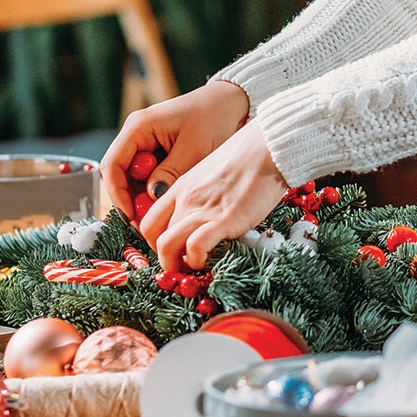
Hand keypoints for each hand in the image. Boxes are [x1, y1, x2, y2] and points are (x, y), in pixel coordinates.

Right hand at [100, 81, 248, 221]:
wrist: (232, 103)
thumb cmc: (214, 117)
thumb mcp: (194, 148)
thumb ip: (171, 172)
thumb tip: (152, 196)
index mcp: (138, 127)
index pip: (112, 165)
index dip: (118, 194)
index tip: (130, 216)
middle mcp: (137, 136)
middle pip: (121, 175)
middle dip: (132, 200)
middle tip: (148, 223)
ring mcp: (147, 145)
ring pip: (135, 180)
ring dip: (145, 198)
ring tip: (162, 215)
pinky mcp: (159, 154)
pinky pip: (150, 177)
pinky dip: (157, 191)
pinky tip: (169, 203)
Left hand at [139, 120, 287, 271]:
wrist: (267, 149)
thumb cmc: (247, 160)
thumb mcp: (212, 176)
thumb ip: (202, 197)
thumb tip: (205, 218)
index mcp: (180, 188)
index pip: (149, 222)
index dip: (154, 243)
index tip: (170, 252)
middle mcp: (184, 200)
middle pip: (154, 237)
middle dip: (164, 257)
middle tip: (181, 265)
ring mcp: (201, 210)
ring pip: (165, 246)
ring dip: (175, 265)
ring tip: (192, 267)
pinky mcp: (223, 220)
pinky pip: (195, 247)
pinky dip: (197, 260)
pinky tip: (208, 259)